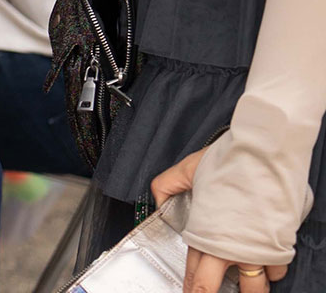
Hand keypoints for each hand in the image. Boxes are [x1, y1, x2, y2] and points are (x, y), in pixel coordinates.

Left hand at [152, 150, 287, 292]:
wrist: (264, 156)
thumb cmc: (228, 161)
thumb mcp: (187, 169)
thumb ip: (166, 185)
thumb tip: (157, 201)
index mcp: (205, 234)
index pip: (194, 274)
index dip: (190, 289)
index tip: (188, 292)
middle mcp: (230, 249)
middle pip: (215, 288)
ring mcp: (257, 251)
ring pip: (253, 288)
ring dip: (247, 290)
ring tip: (242, 289)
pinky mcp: (279, 247)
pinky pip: (276, 270)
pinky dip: (270, 271)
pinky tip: (264, 267)